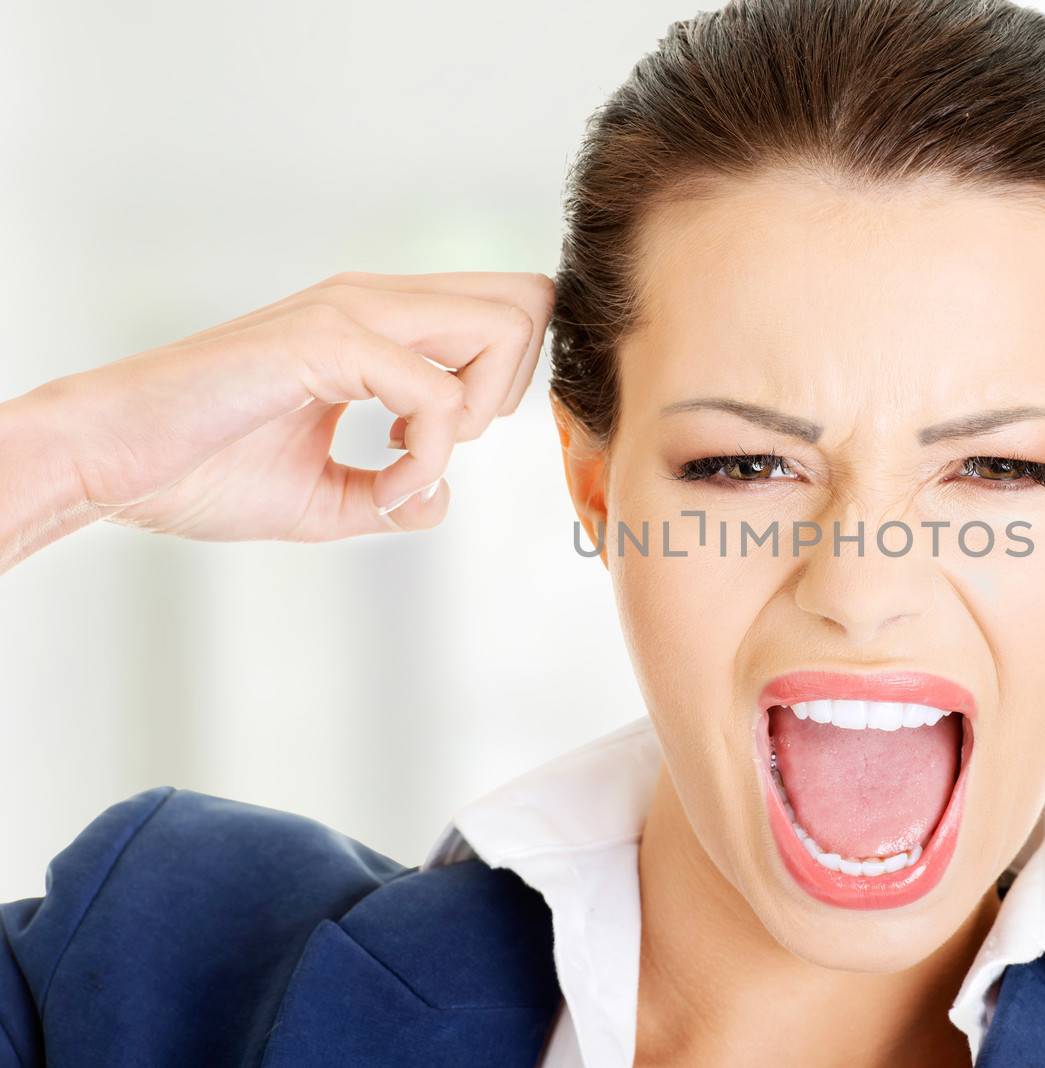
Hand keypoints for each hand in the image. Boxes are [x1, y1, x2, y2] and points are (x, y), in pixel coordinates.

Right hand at [25, 271, 551, 540]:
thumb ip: (394, 494)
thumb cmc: (199, 467)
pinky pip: (437, 392)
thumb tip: (440, 502)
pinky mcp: (327, 342)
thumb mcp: (326, 495)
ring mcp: (352, 311)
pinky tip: (386, 486)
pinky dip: (431, 455)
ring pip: (502, 323)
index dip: (505, 383)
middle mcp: (374, 299)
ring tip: (407, 465)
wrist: (109, 461)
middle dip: (510, 390)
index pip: (506, 309)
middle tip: (437, 447)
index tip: (441, 443)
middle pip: (526, 301)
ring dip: (475, 415)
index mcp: (378, 320)